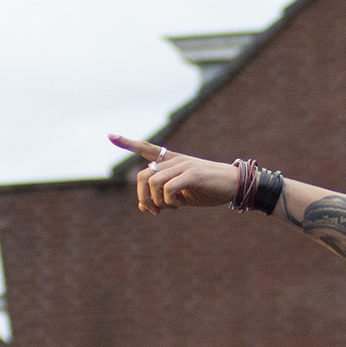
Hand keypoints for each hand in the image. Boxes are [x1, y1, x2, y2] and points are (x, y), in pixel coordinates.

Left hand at [109, 134, 238, 214]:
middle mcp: (175, 161)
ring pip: (153, 182)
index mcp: (172, 162)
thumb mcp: (183, 197)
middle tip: (155, 211)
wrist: (235, 186)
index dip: (128, 143)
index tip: (110, 135)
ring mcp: (183, 166)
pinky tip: (180, 204)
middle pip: (143, 176)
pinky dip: (170, 201)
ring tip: (172, 208)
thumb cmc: (209, 190)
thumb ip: (163, 199)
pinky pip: (169, 188)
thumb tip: (143, 207)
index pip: (147, 149)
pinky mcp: (191, 174)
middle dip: (143, 198)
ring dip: (157, 201)